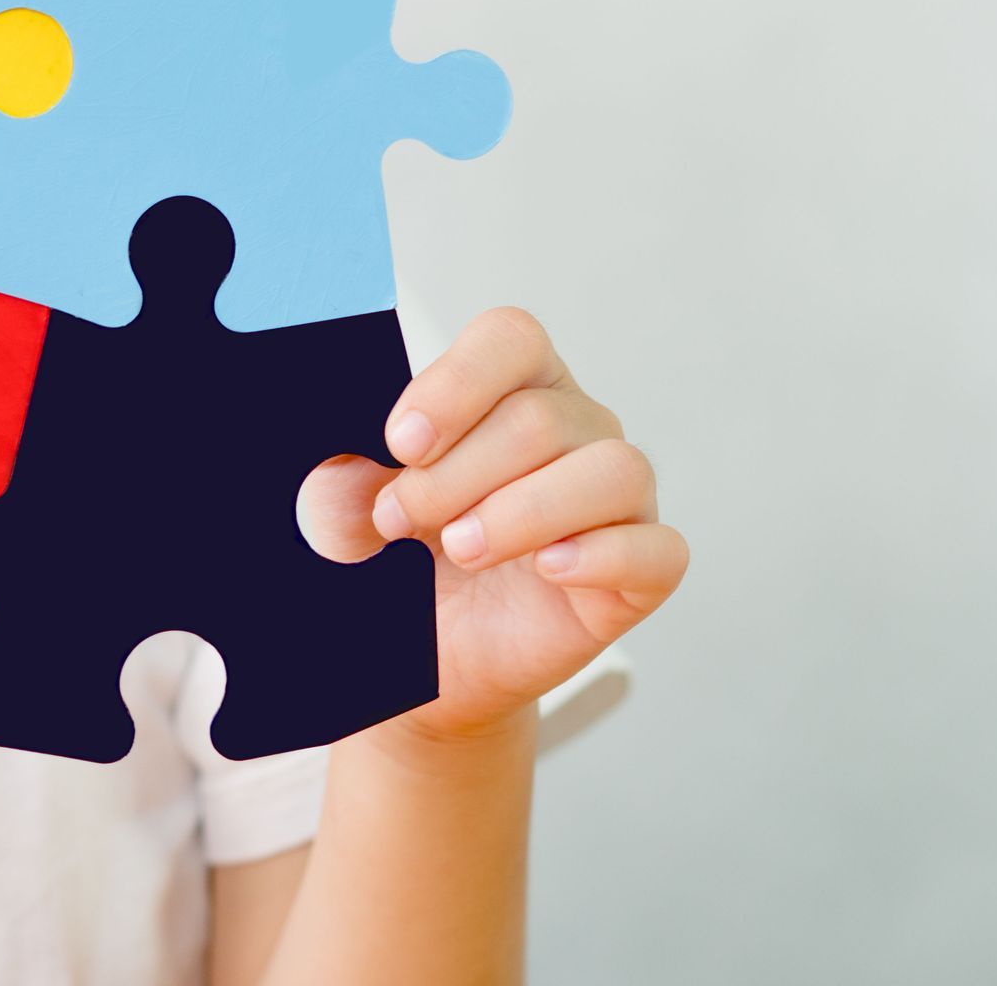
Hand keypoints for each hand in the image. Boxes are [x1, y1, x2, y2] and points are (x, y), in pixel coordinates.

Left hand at [299, 307, 686, 740]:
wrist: (431, 657)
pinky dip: (601, 555)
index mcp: (514, 387)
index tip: (400, 444)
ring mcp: (619, 499)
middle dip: (455, 475)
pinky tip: (546, 569)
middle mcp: (578, 430)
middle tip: (400, 519)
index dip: (456, 384)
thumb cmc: (408, 567)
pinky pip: (657, 549)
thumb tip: (340, 475)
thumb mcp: (357, 515)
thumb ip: (345, 484)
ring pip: (611, 470)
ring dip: (522, 512)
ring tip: (462, 550)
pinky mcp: (642, 572)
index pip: (511, 339)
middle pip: (540, 418)